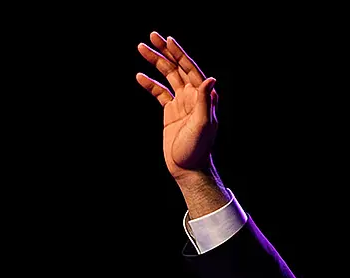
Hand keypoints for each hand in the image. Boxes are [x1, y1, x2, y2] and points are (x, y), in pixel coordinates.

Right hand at [135, 32, 217, 179]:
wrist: (188, 168)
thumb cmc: (198, 149)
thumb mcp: (203, 124)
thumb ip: (206, 101)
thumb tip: (210, 79)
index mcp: (203, 97)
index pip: (190, 69)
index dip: (179, 54)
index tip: (168, 40)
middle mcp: (193, 97)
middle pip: (178, 68)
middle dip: (165, 52)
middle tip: (151, 36)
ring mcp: (182, 103)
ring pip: (167, 77)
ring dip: (155, 62)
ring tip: (141, 48)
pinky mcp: (171, 112)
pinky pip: (160, 93)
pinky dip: (150, 84)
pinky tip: (139, 76)